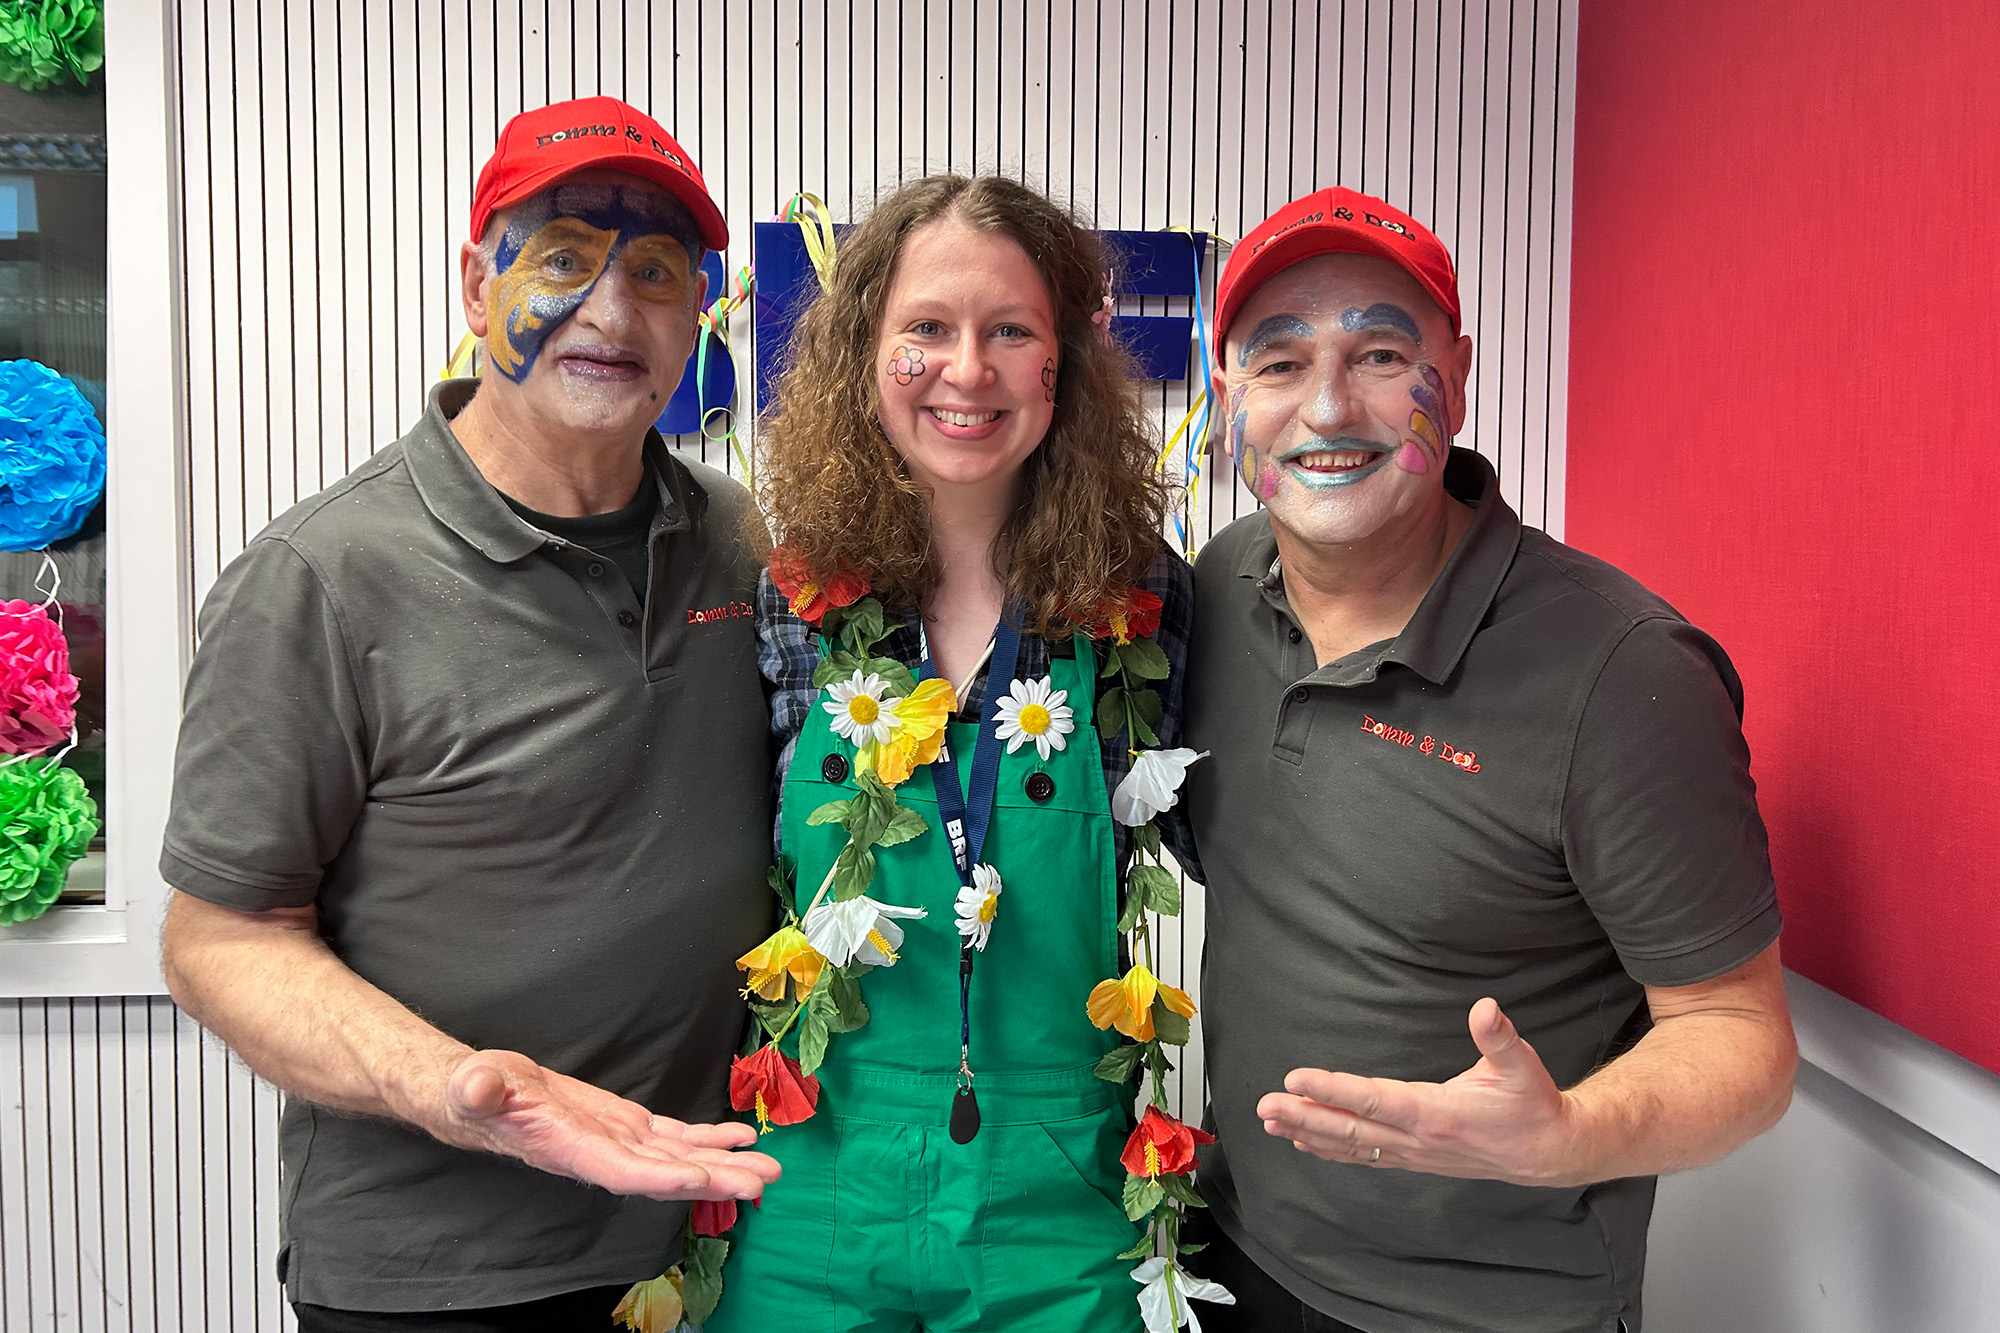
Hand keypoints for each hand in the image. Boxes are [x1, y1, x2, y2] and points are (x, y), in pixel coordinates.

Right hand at [435, 1049, 782, 1200]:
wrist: (480, 1095)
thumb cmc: (472, 1091)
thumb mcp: (471, 1084)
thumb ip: (477, 1088)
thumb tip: (476, 1084)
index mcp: (569, 1149)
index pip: (622, 1171)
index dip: (661, 1176)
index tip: (702, 1178)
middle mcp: (602, 1154)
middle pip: (665, 1173)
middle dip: (713, 1179)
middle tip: (762, 1181)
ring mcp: (618, 1142)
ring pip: (678, 1158)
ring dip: (723, 1164)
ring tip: (768, 1167)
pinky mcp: (626, 1125)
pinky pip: (673, 1137)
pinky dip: (707, 1139)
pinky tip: (740, 1138)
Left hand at [1256, 998, 1581, 1186]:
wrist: (1548, 1153)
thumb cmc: (1532, 1105)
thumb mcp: (1523, 1066)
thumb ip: (1499, 1037)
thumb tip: (1486, 1007)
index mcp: (1437, 1112)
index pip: (1373, 1100)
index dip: (1332, 1090)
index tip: (1295, 1080)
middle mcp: (1418, 1138)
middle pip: (1350, 1128)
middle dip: (1304, 1116)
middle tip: (1264, 1106)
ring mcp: (1413, 1153)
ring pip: (1351, 1147)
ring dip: (1309, 1134)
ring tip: (1271, 1124)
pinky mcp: (1413, 1159)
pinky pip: (1364, 1157)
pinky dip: (1331, 1150)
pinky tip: (1305, 1142)